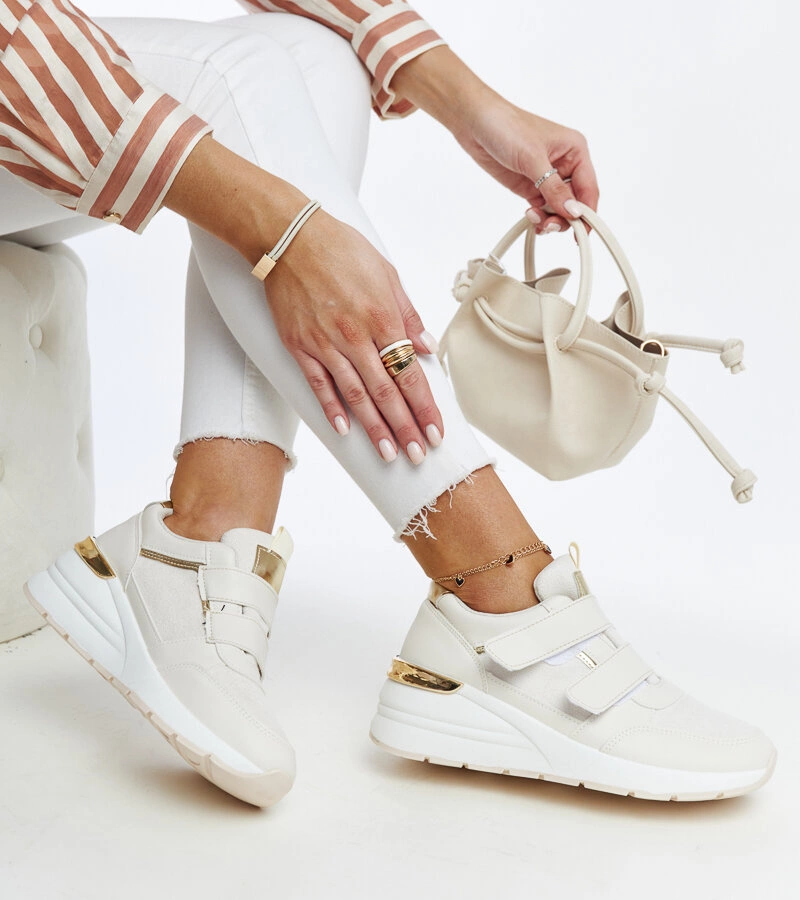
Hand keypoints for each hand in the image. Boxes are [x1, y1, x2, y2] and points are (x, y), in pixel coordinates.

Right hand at [265, 209, 443, 463]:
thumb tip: (428, 348)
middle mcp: (355, 336)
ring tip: (390, 454)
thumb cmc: (341, 249)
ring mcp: (325, 343)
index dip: (425, 407)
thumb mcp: (387, 274)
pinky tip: (345, 430)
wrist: (289, 237)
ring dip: (375, 429)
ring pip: (355, 396)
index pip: (409, 373)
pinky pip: (319, 384)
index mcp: (382, 317)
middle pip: (386, 393)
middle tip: (418, 455)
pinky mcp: (300, 345)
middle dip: (405, 428)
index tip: (436, 431)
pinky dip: (332, 409)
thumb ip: (409, 315)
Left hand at [451, 100, 598, 233]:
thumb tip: (573, 211)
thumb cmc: (507, 126)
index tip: (580, 233)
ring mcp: (546, 178)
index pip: (589, 189)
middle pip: (575, 203)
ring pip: (558, 209)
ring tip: (534, 218)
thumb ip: (554, 188)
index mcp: (575, 151)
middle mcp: (564, 165)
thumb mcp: (533, 158)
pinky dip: (538, 218)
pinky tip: (530, 217)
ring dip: (549, 219)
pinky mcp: (530, 186)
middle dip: (564, 218)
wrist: (475, 123)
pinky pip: (542, 209)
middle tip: (548, 224)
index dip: (587, 213)